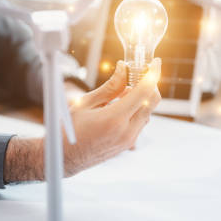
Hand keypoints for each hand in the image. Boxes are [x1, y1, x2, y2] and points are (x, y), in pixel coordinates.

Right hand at [3, 58, 160, 182]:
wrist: (65, 158)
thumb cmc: (69, 130)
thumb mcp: (86, 103)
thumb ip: (110, 86)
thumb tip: (124, 69)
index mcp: (115, 119)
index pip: (144, 91)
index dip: (153, 74)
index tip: (156, 63)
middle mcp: (127, 131)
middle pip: (152, 101)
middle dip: (149, 83)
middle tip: (138, 73)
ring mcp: (129, 140)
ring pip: (147, 112)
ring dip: (142, 97)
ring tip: (122, 91)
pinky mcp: (128, 144)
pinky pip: (140, 122)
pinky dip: (137, 109)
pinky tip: (120, 105)